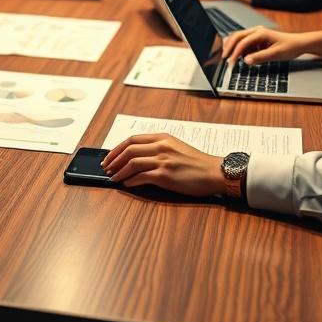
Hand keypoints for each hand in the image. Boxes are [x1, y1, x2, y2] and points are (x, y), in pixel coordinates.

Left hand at [101, 133, 225, 196]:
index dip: (117, 148)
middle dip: (114, 159)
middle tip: (106, 168)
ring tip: (113, 178)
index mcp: (162, 137)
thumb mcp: (176, 147)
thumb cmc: (197, 162)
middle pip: (128, 149)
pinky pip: (141, 177)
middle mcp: (161, 146)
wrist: (214, 172)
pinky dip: (130, 181)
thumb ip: (158, 148)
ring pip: (132, 163)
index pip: (132, 139)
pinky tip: (127, 184)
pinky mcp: (165, 176)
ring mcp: (162, 160)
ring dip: (119, 171)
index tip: (109, 156)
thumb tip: (138, 156)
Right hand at [221, 26, 321, 65]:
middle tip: (225, 59)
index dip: (235, 53)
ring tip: (232, 60)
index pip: (242, 42)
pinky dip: (241, 50)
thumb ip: (260, 57)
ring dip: (234, 49)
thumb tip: (246, 61)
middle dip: (229, 48)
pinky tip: (243, 58)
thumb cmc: (290, 47)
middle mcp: (256, 31)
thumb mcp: (276, 54)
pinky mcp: (257, 39)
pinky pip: (245, 43)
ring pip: (239, 39)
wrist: (299, 44)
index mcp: (260, 33)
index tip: (231, 63)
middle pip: (236, 37)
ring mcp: (256, 34)